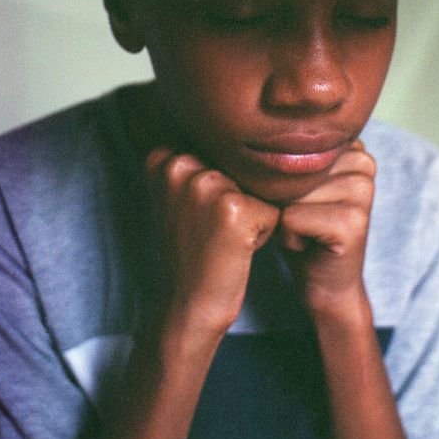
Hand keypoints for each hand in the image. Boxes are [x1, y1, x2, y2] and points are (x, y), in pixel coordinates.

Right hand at [146, 147, 280, 334]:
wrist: (188, 303)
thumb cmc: (192, 250)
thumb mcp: (181, 196)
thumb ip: (199, 162)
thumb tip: (252, 136)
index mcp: (165, 157)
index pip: (221, 153)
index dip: (218, 186)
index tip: (197, 216)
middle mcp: (181, 165)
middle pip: (240, 168)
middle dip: (238, 197)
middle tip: (211, 230)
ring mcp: (207, 185)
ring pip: (258, 186)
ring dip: (252, 212)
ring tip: (224, 237)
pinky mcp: (234, 209)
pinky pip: (273, 209)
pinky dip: (265, 231)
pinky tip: (236, 248)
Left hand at [278, 141, 375, 316]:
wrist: (326, 284)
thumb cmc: (301, 228)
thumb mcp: (290, 183)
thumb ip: (281, 155)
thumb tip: (243, 140)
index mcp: (349, 146)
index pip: (288, 147)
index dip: (279, 177)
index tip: (299, 201)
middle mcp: (362, 161)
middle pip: (288, 169)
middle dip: (281, 198)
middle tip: (303, 220)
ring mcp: (361, 190)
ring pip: (288, 192)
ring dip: (283, 218)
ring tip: (305, 231)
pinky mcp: (352, 221)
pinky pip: (291, 218)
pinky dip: (287, 237)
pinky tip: (307, 245)